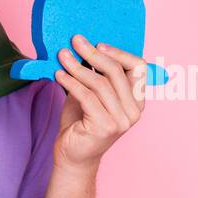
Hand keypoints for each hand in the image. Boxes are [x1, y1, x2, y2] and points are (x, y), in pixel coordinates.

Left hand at [52, 36, 146, 170]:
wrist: (73, 155)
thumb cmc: (81, 121)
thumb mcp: (91, 92)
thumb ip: (94, 74)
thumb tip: (84, 44)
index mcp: (137, 100)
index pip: (139, 68)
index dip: (119, 53)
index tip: (98, 44)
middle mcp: (134, 111)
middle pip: (117, 72)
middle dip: (93, 54)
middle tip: (75, 41)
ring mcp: (122, 121)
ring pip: (100, 83)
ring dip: (77, 66)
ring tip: (62, 56)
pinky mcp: (105, 127)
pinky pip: (86, 96)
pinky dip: (70, 82)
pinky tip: (58, 75)